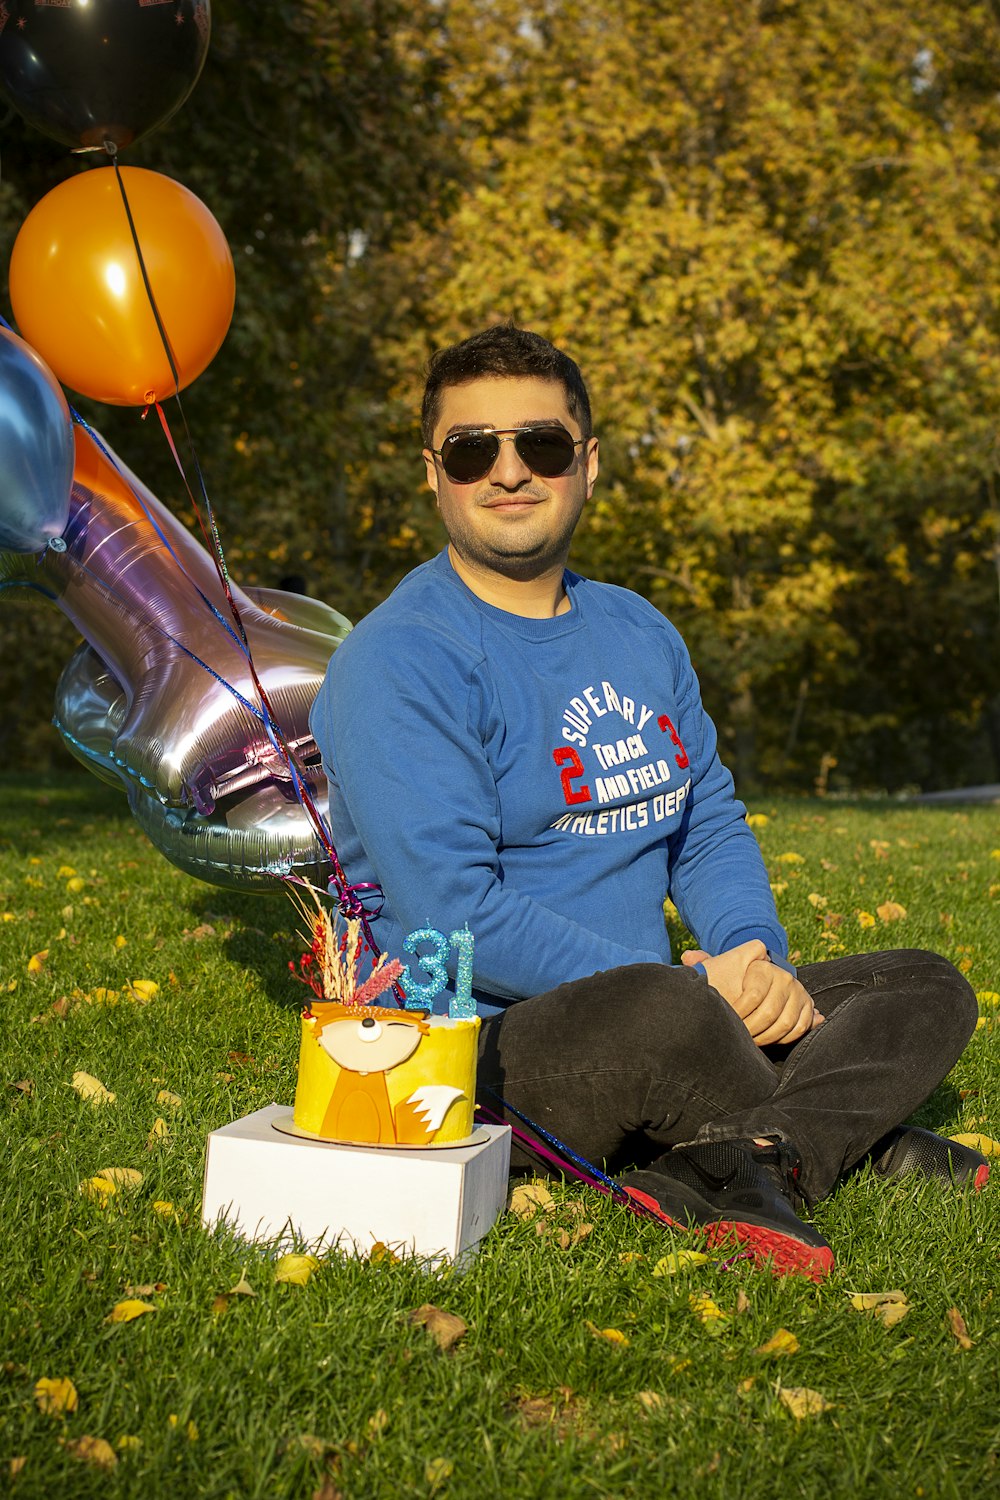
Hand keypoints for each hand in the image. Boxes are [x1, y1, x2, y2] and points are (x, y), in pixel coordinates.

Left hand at [683, 944, 824, 1046]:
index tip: (728, 1022)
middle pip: (769, 1013)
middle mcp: (785, 977)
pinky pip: (799, 1029)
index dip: (738, 1014)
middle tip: (739, 1038)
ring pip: (785, 1024)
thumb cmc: (735, 981)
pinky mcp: (809, 1007)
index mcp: (763, 967)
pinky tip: (769, 1041)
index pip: (752, 996)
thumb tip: (687, 957)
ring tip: (751, 1042)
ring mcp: (800, 992)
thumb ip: (704, 963)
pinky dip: (784, 1039)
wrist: (762, 985)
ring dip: (766, 1038)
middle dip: (751, 1030)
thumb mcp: (720, 970)